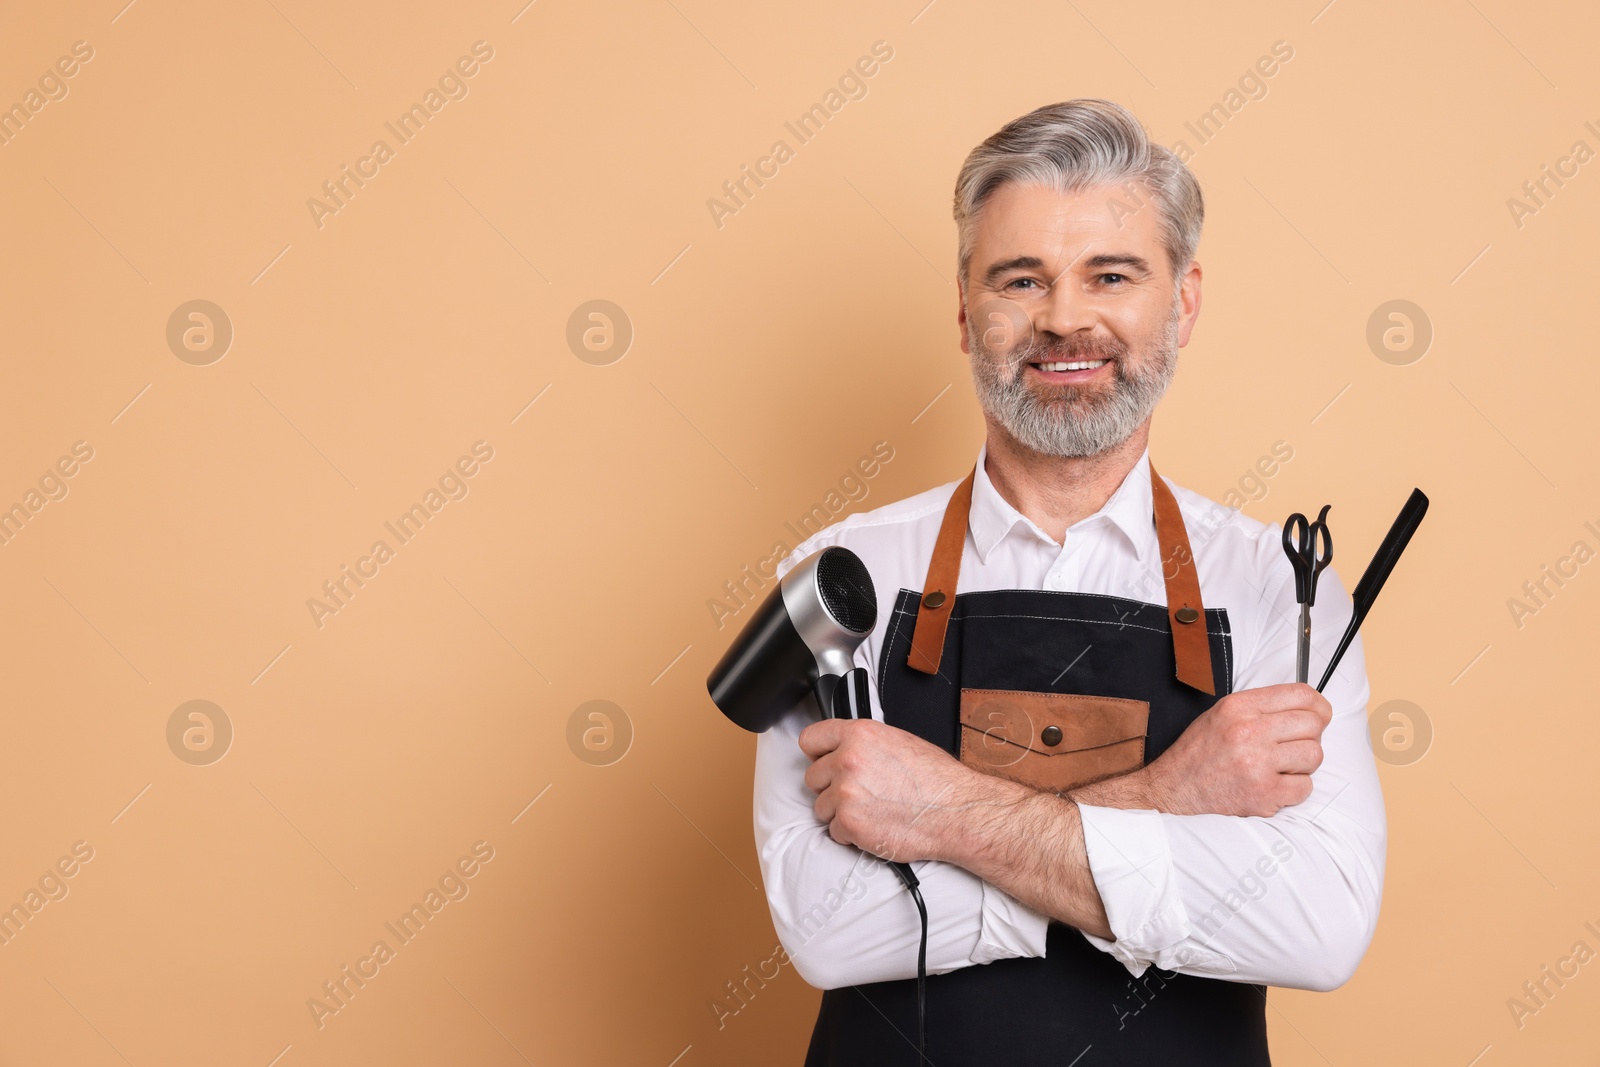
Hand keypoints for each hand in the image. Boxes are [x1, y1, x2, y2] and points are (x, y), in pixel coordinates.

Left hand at [798, 717, 997, 863]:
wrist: (955, 811)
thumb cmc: (935, 780)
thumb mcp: (898, 741)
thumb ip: (863, 744)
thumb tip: (843, 750)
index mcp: (859, 734)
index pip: (810, 739)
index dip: (817, 753)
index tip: (822, 761)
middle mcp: (847, 760)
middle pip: (812, 777)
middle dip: (830, 787)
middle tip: (858, 793)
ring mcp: (845, 793)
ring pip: (820, 807)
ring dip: (840, 813)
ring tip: (871, 811)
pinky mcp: (849, 823)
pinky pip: (834, 832)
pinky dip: (851, 834)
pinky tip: (875, 825)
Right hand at [1132, 683, 1331, 816]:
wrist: (1173, 789)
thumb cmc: (1199, 753)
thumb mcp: (1221, 714)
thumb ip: (1261, 707)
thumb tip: (1306, 708)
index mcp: (1239, 707)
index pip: (1301, 695)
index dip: (1318, 705)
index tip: (1319, 714)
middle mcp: (1248, 731)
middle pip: (1313, 725)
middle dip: (1311, 735)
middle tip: (1295, 745)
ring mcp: (1257, 764)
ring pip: (1314, 755)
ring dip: (1304, 763)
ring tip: (1282, 766)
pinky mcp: (1264, 794)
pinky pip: (1305, 787)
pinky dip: (1295, 789)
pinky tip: (1274, 785)